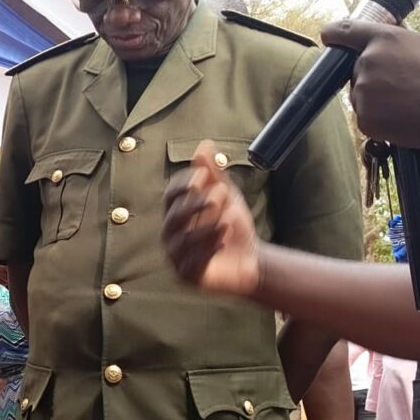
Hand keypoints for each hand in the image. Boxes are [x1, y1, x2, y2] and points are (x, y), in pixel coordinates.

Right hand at [162, 141, 260, 294]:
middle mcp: (171, 233)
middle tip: (221, 195)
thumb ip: (213, 174)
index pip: (170, 195)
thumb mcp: (226, 196)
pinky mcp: (187, 274)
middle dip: (197, 204)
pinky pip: (192, 260)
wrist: (249, 259)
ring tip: (227, 219)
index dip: (183, 184)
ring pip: (183, 238)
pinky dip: (208, 247)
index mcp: (176, 211)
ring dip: (206, 225)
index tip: (202, 176)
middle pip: (174, 215)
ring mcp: (176, 254)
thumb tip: (204, 145)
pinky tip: (224, 238)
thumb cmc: (232, 226)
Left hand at [320, 20, 419, 150]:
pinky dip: (379, 115)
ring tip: (406, 99)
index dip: (334, 32)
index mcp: (384, 40)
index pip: (346, 30)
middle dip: (374, 74)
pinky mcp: (364, 119)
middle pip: (357, 68)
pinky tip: (401, 114)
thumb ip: (406, 36)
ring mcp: (363, 93)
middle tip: (402, 82)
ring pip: (360, 92)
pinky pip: (365, 114)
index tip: (328, 35)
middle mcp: (367, 63)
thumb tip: (394, 27)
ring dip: (376, 95)